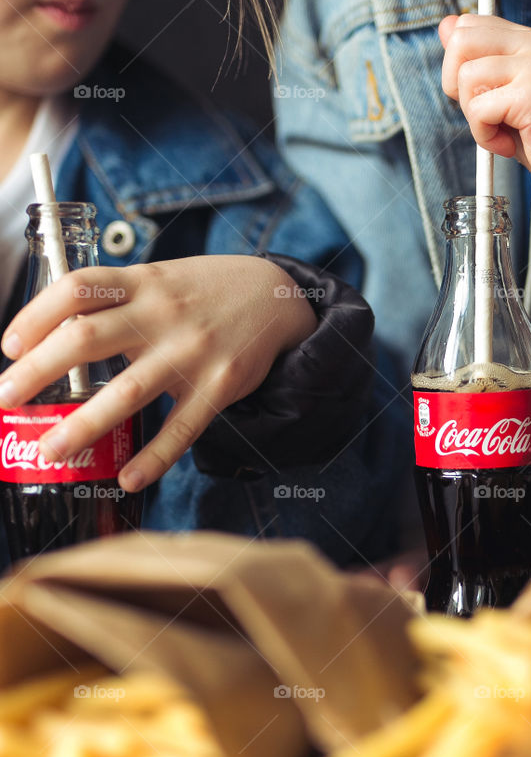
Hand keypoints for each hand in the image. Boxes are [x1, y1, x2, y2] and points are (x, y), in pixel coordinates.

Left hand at [0, 256, 317, 491]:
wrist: (277, 295)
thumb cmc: (205, 292)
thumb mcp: (159, 278)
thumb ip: (115, 301)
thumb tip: (51, 339)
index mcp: (142, 282)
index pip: (77, 288)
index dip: (35, 316)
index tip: (8, 346)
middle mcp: (162, 314)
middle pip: (86, 339)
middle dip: (37, 372)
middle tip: (5, 399)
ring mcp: (191, 351)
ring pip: (128, 391)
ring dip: (83, 425)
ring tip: (50, 449)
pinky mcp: (220, 386)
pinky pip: (182, 429)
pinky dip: (154, 457)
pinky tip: (128, 478)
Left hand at [439, 13, 530, 204]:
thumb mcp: (500, 92)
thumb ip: (475, 59)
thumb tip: (445, 24)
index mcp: (526, 39)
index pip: (467, 25)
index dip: (457, 65)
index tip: (482, 95)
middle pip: (460, 41)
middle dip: (457, 86)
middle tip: (485, 113)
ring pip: (466, 77)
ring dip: (474, 117)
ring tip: (503, 131)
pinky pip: (479, 109)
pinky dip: (485, 136)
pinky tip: (508, 145)